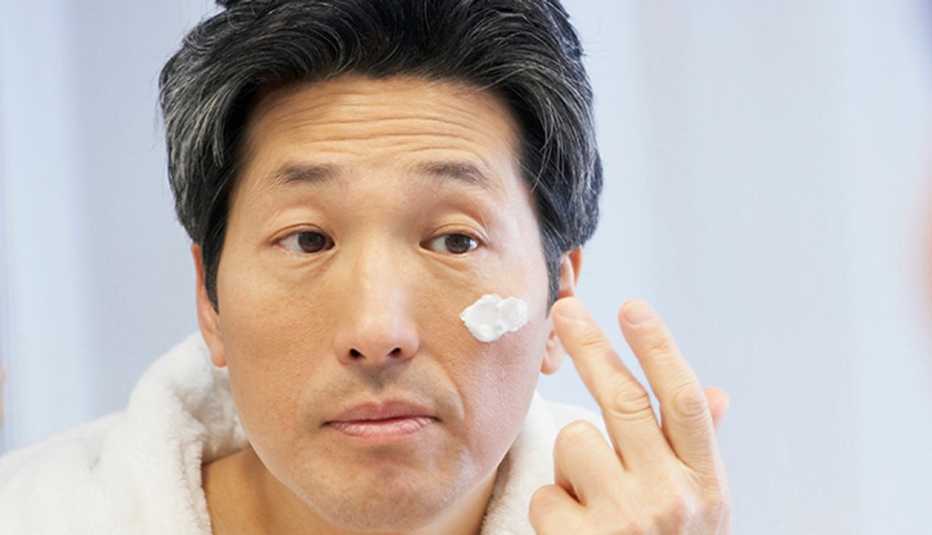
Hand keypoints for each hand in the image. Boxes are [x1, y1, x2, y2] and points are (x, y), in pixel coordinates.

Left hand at [529, 297, 731, 533]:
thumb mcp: (701, 512)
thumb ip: (698, 452)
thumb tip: (716, 395)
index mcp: (705, 486)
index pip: (681, 401)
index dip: (658, 348)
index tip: (632, 306)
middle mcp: (671, 500)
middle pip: (621, 400)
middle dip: (590, 345)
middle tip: (565, 308)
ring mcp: (625, 524)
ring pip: (574, 442)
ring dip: (573, 464)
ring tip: (593, 501)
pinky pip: (546, 495)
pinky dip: (554, 509)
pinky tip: (577, 534)